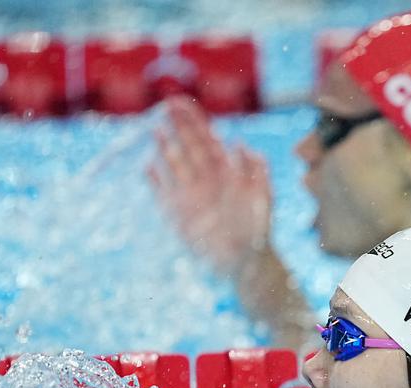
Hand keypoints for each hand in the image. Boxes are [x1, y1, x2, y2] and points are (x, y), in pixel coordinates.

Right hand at [149, 95, 271, 277]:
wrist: (247, 262)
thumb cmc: (258, 229)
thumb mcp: (262, 195)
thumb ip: (255, 168)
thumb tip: (237, 142)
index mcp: (224, 170)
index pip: (206, 137)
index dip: (194, 120)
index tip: (181, 102)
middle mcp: (205, 178)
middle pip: (187, 145)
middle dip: (177, 126)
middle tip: (165, 107)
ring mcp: (190, 194)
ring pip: (174, 164)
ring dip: (164, 148)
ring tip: (154, 131)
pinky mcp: (178, 214)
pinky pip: (162, 193)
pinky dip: (154, 181)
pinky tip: (147, 166)